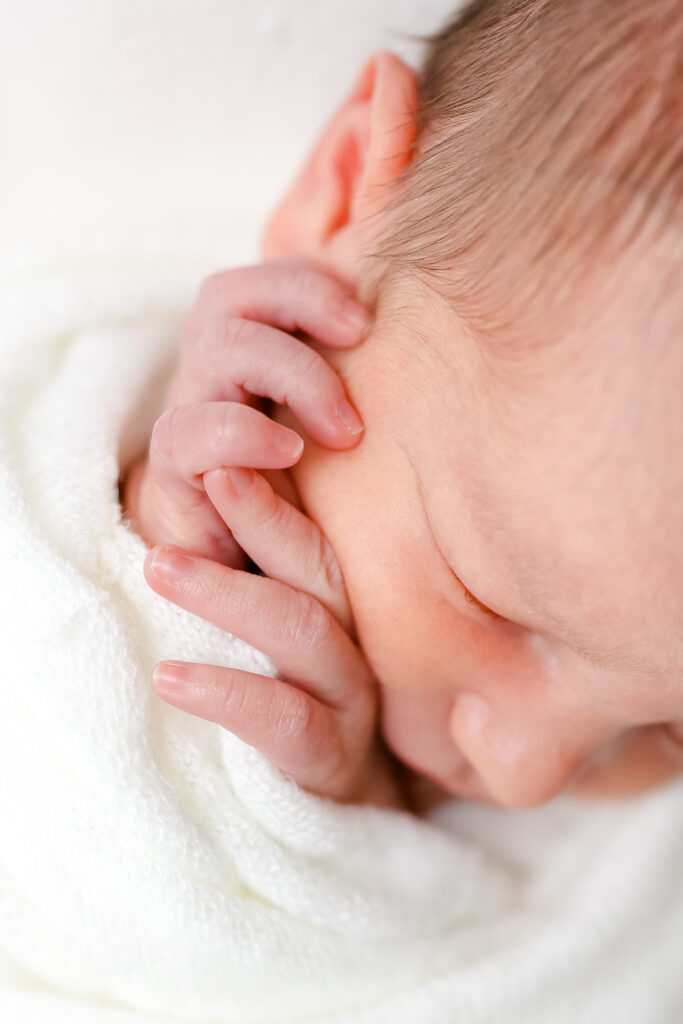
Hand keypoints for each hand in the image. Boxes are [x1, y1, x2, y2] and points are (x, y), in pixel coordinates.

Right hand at [120, 259, 368, 568]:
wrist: (243, 561)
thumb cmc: (307, 487)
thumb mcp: (342, 425)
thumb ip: (368, 377)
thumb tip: (430, 326)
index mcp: (251, 345)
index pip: (269, 278)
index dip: (316, 284)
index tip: (370, 322)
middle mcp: (212, 367)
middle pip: (230, 294)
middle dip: (304, 304)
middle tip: (362, 340)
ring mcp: (188, 411)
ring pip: (215, 347)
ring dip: (290, 372)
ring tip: (345, 429)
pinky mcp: (171, 468)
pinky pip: (188, 430)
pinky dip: (243, 434)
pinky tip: (290, 452)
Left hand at [143, 464, 406, 808]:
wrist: (327, 792)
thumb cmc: (282, 690)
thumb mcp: (268, 624)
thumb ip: (256, 569)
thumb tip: (210, 487)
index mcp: (335, 596)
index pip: (317, 532)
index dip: (273, 495)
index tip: (223, 460)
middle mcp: (355, 637)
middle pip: (319, 566)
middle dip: (262, 518)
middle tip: (207, 479)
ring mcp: (349, 697)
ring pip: (302, 631)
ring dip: (228, 594)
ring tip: (158, 568)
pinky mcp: (330, 758)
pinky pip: (285, 721)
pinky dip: (225, 692)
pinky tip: (166, 676)